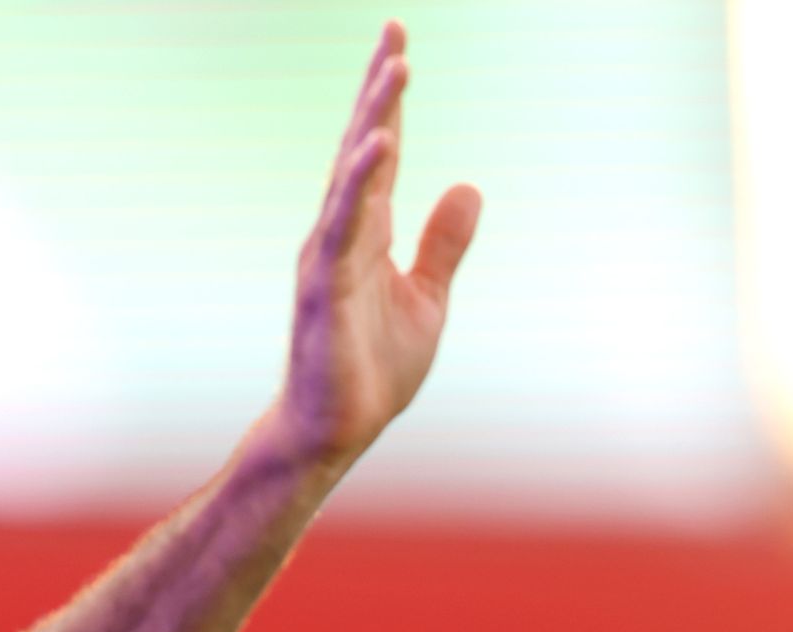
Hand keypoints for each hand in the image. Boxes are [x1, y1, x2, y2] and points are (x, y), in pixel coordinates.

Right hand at [267, 20, 481, 468]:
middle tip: (397, 31)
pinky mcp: (324, 287)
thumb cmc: (371, 370)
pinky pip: (344, 225)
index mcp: (367, 234)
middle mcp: (341, 234)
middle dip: (380, 89)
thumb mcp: (427, 298)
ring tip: (397, 70)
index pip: (382, 154)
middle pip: (363, 148)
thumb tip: (468, 185)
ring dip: (374, 120)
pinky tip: (381, 143)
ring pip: (352, 175)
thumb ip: (443, 243)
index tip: (401, 45)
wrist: (334, 431)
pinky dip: (361, 182)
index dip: (391, 101)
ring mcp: (328, 257)